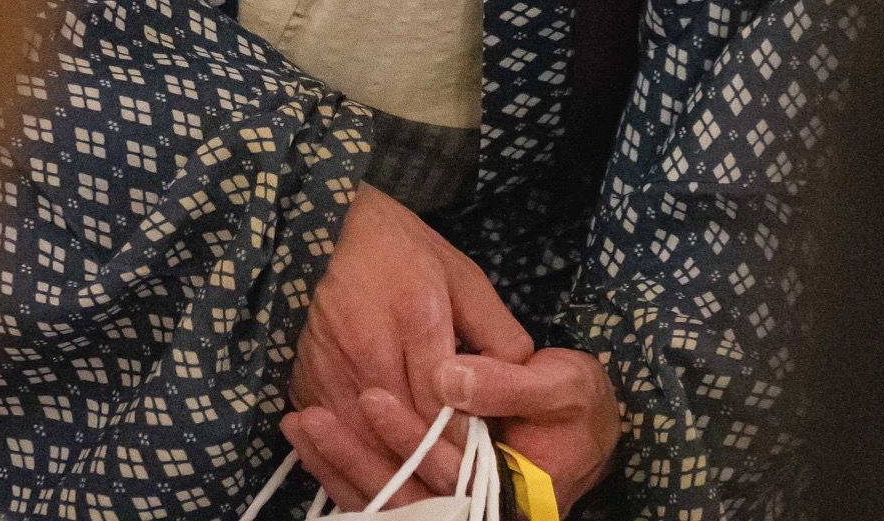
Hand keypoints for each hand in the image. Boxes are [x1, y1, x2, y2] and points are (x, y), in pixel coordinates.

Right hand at [285, 184, 532, 499]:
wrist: (330, 225)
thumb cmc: (404, 250)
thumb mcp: (464, 277)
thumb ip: (497, 333)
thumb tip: (522, 382)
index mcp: (416, 315)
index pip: (442, 405)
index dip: (463, 442)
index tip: (481, 459)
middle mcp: (367, 346)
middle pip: (405, 431)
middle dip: (434, 462)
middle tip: (459, 479)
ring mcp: (330, 366)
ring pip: (367, 443)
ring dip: (395, 465)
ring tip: (424, 477)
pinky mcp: (304, 379)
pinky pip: (335, 437)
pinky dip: (358, 454)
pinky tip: (381, 458)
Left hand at [286, 352, 619, 515]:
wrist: (583, 428)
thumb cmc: (578, 404)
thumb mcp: (560, 384)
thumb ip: (505, 383)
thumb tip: (448, 376)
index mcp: (511, 494)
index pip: (450, 477)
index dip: (410, 440)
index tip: (372, 397)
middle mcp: (478, 513)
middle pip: (407, 499)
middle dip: (358, 458)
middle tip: (313, 417)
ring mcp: (452, 513)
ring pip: (388, 505)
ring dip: (340, 467)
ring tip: (300, 424)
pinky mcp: (432, 504)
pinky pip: (382, 500)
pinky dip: (345, 472)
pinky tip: (311, 442)